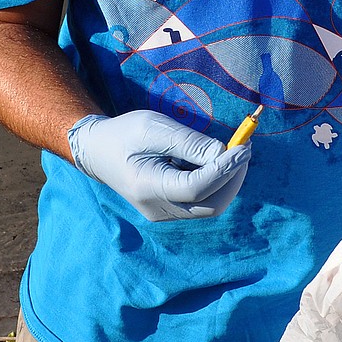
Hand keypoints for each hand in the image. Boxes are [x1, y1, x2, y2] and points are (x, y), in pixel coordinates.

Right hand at [67, 110, 250, 220]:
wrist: (98, 151)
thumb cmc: (125, 134)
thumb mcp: (155, 127)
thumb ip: (189, 142)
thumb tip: (223, 153)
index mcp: (148, 187)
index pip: (198, 188)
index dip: (225, 169)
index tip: (244, 148)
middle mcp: (157, 209)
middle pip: (210, 205)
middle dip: (233, 178)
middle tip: (244, 150)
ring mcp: (163, 214)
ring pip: (209, 206)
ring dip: (227, 182)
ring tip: (233, 154)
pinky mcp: (169, 210)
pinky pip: (201, 203)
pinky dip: (215, 184)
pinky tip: (214, 163)